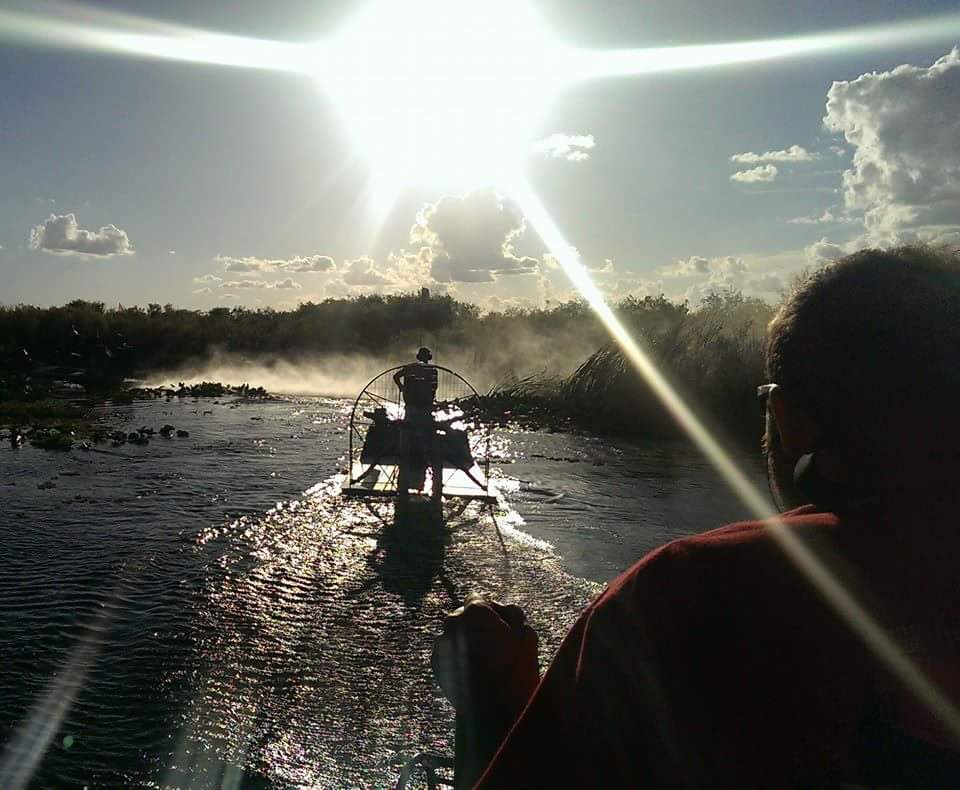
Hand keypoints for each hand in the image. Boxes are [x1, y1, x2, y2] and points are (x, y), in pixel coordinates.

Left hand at [432, 596, 538, 715]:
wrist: (494, 710)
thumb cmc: (515, 669)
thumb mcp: (526, 634)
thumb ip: (511, 612)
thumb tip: (499, 609)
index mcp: (474, 611)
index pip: (477, 599)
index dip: (489, 611)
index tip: (498, 625)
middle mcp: (452, 622)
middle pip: (463, 616)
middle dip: (474, 625)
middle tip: (492, 645)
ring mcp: (441, 642)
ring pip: (454, 634)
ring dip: (465, 641)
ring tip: (483, 662)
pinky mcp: (435, 662)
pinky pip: (447, 652)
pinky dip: (456, 657)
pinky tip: (472, 672)